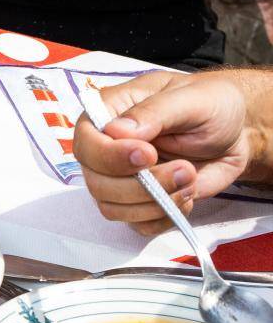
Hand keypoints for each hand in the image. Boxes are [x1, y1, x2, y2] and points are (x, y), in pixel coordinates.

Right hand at [73, 71, 266, 234]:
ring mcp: (120, 178)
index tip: (148, 155)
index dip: (109, 156)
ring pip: (113, 208)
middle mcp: (107, 149)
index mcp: (109, 114)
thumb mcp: (191, 98)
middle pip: (97, 182)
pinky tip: (186, 197)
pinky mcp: (140, 201)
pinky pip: (137, 224)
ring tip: (190, 180)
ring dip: (156, 203)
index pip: (85, 143)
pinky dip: (163, 218)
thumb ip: (154, 112)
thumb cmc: (211, 105)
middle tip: (185, 170)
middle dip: (141, 186)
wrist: (236, 131)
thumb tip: (117, 131)